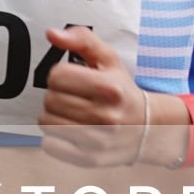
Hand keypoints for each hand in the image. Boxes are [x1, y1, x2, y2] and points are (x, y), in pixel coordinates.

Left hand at [39, 25, 150, 169]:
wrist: (147, 129)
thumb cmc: (121, 90)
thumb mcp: (109, 60)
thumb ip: (82, 40)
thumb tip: (51, 33)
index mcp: (110, 88)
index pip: (57, 76)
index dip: (60, 75)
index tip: (71, 79)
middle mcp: (106, 116)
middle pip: (50, 99)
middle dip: (56, 94)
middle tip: (71, 96)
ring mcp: (97, 141)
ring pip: (46, 122)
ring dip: (52, 115)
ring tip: (69, 112)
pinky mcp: (89, 159)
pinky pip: (49, 145)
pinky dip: (53, 137)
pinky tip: (69, 130)